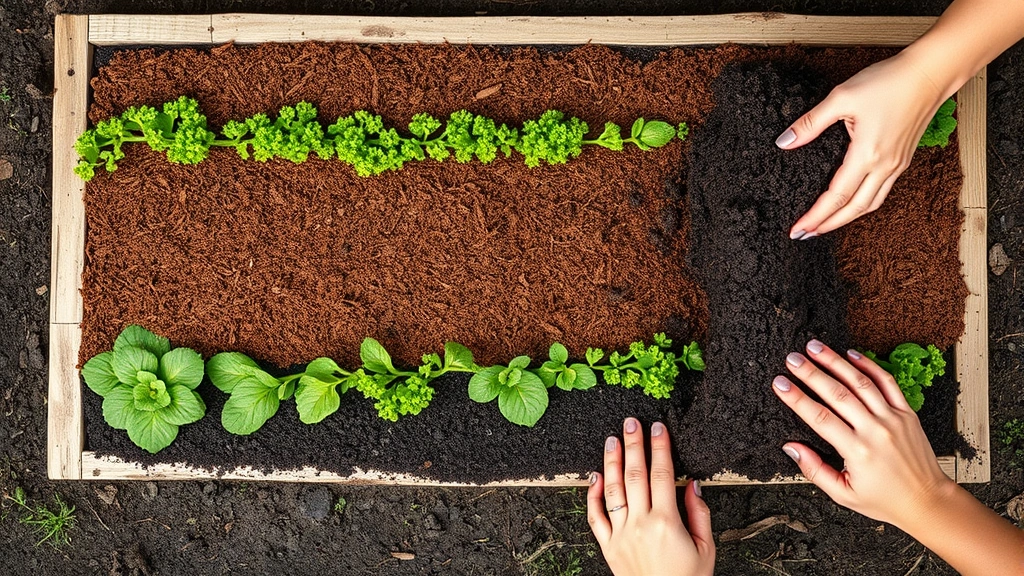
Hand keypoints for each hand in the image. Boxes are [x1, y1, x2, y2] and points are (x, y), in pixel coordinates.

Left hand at [587, 418, 714, 575]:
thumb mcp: (706, 547)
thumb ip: (699, 512)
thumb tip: (691, 482)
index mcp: (667, 522)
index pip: (661, 474)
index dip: (660, 447)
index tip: (658, 428)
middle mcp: (640, 524)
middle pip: (635, 474)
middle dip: (634, 445)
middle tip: (631, 423)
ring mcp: (621, 534)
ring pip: (613, 490)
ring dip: (612, 462)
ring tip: (612, 440)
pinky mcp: (608, 546)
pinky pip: (595, 516)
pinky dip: (593, 495)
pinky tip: (596, 477)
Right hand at [771, 340, 953, 528]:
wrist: (927, 501)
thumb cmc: (884, 499)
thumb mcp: (843, 494)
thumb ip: (814, 469)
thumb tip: (790, 447)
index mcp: (857, 452)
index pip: (820, 418)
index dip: (796, 398)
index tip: (780, 383)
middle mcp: (875, 431)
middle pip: (838, 394)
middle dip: (811, 373)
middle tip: (792, 359)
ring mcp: (893, 419)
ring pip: (861, 382)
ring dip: (836, 362)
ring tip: (815, 347)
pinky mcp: (907, 413)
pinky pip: (888, 383)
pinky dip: (869, 365)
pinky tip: (851, 354)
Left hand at [776, 51, 947, 237]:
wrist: (930, 73)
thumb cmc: (889, 82)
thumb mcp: (841, 97)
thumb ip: (811, 123)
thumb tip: (785, 141)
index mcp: (867, 155)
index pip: (836, 197)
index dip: (815, 216)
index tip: (798, 229)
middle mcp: (885, 166)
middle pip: (854, 209)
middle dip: (828, 225)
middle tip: (805, 235)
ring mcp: (897, 165)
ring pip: (870, 204)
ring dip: (846, 219)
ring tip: (824, 225)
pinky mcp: (903, 160)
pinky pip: (882, 192)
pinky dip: (863, 205)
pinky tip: (850, 204)